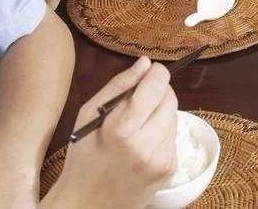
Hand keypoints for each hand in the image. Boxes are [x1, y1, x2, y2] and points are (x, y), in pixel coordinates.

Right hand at [47, 57, 177, 207]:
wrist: (88, 202)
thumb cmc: (83, 156)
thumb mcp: (88, 115)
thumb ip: (118, 85)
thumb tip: (145, 63)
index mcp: (122, 130)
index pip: (156, 86)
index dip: (156, 73)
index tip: (150, 71)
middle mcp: (147, 146)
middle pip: (170, 98)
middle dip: (158, 92)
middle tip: (139, 100)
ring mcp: (162, 159)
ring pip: (174, 116)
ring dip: (160, 112)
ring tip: (138, 125)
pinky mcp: (170, 169)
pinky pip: (173, 136)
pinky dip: (161, 132)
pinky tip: (143, 142)